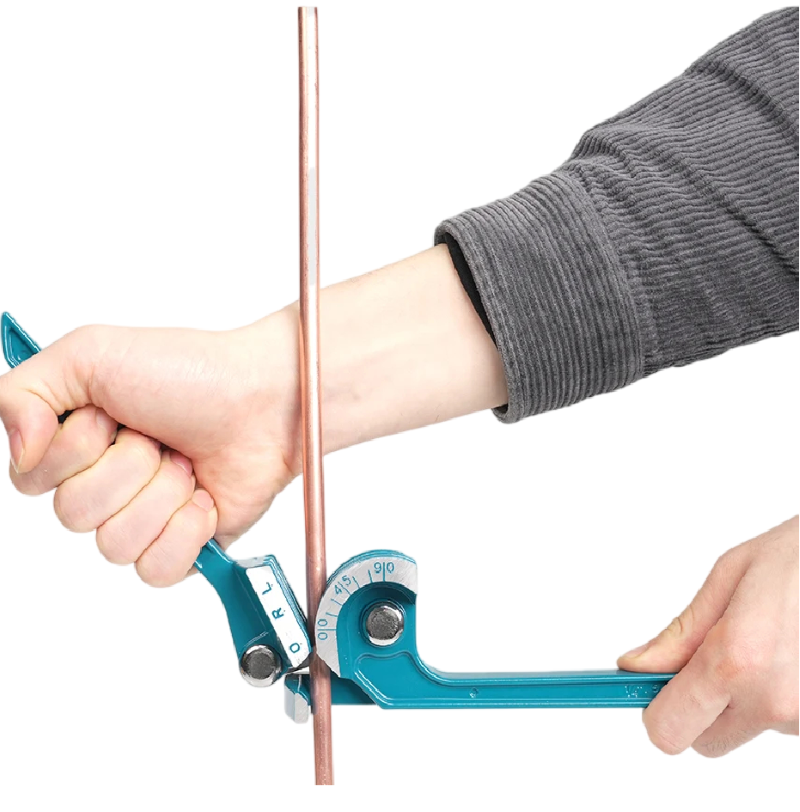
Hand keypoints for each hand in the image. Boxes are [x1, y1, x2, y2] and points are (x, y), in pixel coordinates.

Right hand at [0, 312, 301, 585]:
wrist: (266, 400)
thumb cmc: (190, 371)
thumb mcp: (90, 353)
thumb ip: (21, 392)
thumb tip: (20, 453)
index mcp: (76, 442)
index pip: (33, 480)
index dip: (73, 451)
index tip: (110, 416)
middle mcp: (106, 482)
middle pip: (74, 515)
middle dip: (127, 468)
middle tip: (159, 437)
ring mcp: (145, 516)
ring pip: (115, 545)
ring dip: (160, 494)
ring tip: (186, 462)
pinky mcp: (184, 546)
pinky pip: (156, 570)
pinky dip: (185, 531)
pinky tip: (203, 497)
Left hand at [618, 516, 798, 756]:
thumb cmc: (799, 559)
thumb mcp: (728, 578)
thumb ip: (680, 633)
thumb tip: (636, 666)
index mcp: (736, 660)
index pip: (669, 729)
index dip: (655, 710)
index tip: (650, 689)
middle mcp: (774, 700)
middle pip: (705, 740)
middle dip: (697, 706)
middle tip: (709, 657)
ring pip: (746, 727)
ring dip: (743, 697)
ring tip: (765, 642)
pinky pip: (781, 721)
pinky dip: (776, 694)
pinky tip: (788, 653)